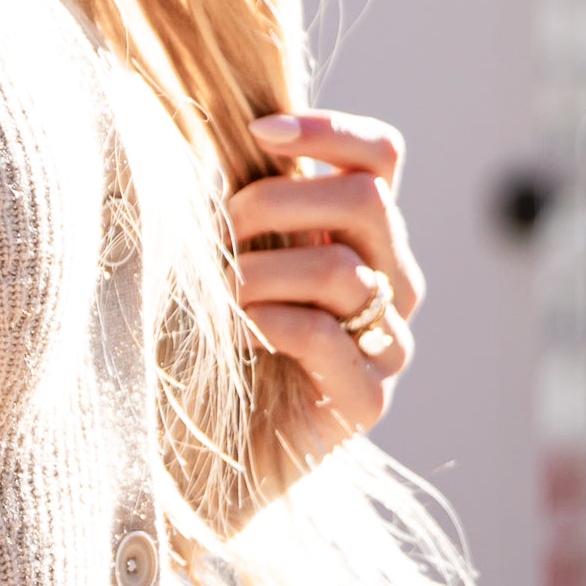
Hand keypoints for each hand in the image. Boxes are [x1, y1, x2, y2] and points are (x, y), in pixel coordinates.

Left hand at [230, 109, 423, 464]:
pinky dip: (268, 322)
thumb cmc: (197, 342)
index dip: (328, 131)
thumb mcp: (218, 251)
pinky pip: (327, 337)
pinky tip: (230, 332)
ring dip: (260, 272)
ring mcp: (387, 344)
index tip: (256, 132)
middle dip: (277, 203)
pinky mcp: (367, 400)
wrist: (196, 459)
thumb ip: (239, 197)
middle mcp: (390, 283)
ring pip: (344, 272)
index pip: (381, 158)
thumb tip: (221, 126)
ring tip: (213, 293)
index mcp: (361, 236)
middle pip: (368, 202)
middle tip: (218, 232)